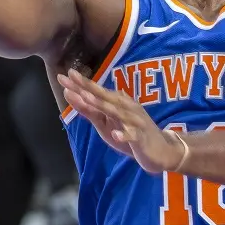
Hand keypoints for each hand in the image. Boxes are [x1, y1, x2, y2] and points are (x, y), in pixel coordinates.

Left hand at [57, 69, 183, 173]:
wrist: (162, 150)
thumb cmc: (131, 133)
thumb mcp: (106, 123)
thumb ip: (90, 110)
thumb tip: (71, 94)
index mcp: (117, 103)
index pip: (96, 91)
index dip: (81, 83)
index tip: (63, 74)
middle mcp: (126, 107)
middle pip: (105, 96)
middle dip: (88, 86)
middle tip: (71, 76)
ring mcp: (135, 122)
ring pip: (118, 113)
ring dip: (103, 105)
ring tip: (87, 98)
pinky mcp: (142, 138)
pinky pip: (133, 136)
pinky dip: (125, 135)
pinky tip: (116, 135)